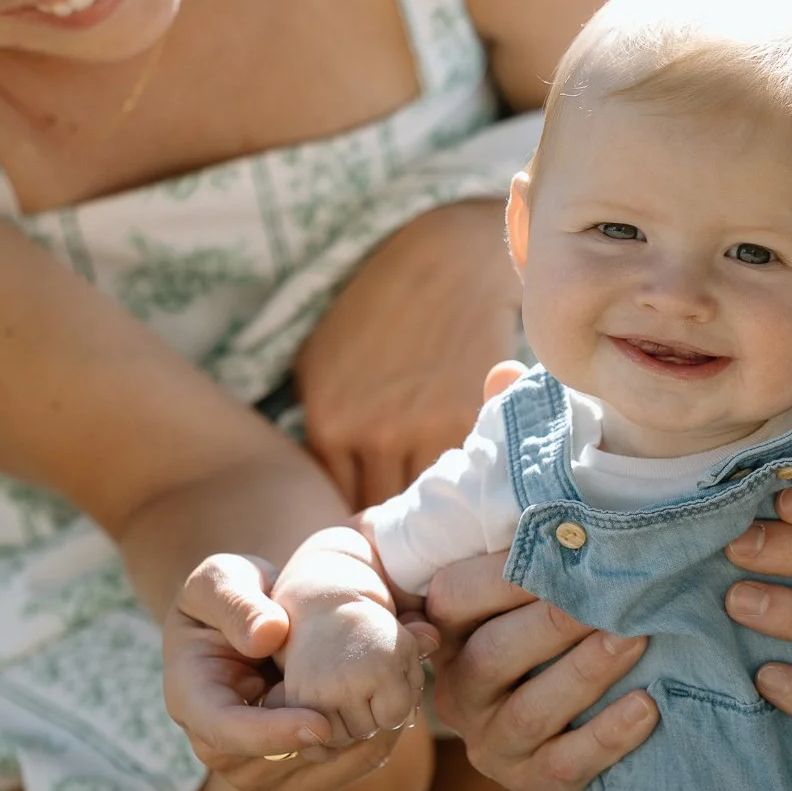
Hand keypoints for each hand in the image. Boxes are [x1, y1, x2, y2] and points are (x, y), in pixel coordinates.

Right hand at [165, 552, 415, 790]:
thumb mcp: (222, 579)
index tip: (321, 722)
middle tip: (383, 713)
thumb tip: (266, 636)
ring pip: (309, 779)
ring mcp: (256, 765)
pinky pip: (332, 776)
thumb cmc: (233, 595)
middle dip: (330, 744)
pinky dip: (369, 752)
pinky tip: (397, 719)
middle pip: (273, 766)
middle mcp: (220, 746)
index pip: (225, 733)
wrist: (258, 621)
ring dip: (357, 751)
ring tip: (398, 712)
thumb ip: (235, 600)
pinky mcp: (292, 771)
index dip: (272, 735)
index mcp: (193, 701)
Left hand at [294, 200, 520, 508]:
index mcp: (329, 424)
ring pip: (428, 504)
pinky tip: (471, 485)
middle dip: (398, 528)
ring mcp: (423, 427)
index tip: (379, 524)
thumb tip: (328, 494)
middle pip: (383, 513)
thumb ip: (322, 432)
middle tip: (414, 530)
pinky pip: (465, 476)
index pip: (341, 505)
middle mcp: (373, 433)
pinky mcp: (469, 418)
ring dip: (436, 515)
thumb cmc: (378, 310)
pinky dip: (468, 486)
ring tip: (445, 516)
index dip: (361, 522)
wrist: (447, 259)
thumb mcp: (320, 365)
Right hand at [426, 549, 658, 790]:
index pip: (456, 596)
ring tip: (637, 638)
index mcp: (450, 637)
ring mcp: (492, 743)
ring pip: (530, 711)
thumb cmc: (554, 647)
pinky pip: (566, 763)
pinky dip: (608, 735)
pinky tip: (647, 706)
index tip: (565, 544)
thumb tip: (578, 515)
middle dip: (555, 621)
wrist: (569, 739)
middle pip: (494, 654)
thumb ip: (537, 569)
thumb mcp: (528, 606)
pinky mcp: (529, 782)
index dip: (505, 571)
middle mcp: (461, 693)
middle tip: (614, 592)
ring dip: (585, 671)